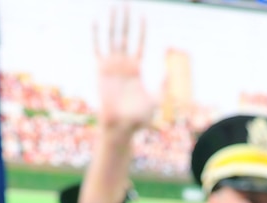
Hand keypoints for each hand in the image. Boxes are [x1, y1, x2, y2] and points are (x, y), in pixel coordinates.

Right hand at [94, 7, 156, 133]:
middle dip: (126, 20)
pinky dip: (97, 34)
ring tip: (114, 6)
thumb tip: (169, 71)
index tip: (142, 14)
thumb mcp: (155, 100)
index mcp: (136, 68)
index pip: (139, 43)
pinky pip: (98, 48)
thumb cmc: (139, 118)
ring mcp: (111, 65)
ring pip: (112, 37)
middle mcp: (123, 63)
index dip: (141, 29)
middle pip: (125, 35)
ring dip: (113, 22)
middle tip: (125, 3)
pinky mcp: (100, 69)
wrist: (120, 126)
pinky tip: (97, 20)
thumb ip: (161, 85)